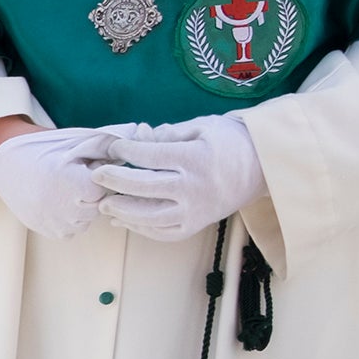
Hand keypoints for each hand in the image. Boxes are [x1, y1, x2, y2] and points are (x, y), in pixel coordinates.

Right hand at [0, 125, 110, 239]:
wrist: (5, 159)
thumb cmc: (46, 147)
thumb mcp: (79, 140)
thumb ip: (112, 143)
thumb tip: (143, 134)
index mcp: (72, 182)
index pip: (106, 188)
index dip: (99, 175)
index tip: (85, 166)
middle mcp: (61, 206)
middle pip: (98, 206)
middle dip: (92, 192)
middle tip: (74, 176)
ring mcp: (51, 221)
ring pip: (86, 220)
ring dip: (82, 207)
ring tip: (65, 189)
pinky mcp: (43, 229)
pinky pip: (71, 231)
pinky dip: (70, 218)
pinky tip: (58, 201)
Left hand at [91, 115, 265, 242]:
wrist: (263, 167)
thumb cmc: (229, 142)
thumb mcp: (202, 126)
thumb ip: (169, 133)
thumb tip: (138, 138)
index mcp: (194, 158)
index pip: (149, 156)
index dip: (126, 151)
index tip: (113, 148)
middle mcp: (193, 188)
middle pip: (144, 186)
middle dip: (115, 180)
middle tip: (96, 175)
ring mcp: (195, 210)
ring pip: (149, 216)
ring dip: (122, 211)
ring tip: (103, 204)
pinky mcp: (196, 225)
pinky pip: (163, 232)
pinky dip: (140, 228)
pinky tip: (123, 219)